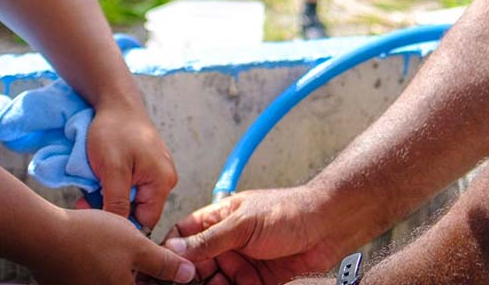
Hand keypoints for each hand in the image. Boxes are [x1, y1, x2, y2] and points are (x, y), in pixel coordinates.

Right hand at [30, 208, 195, 284]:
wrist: (42, 236)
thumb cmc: (90, 237)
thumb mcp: (136, 245)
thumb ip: (163, 263)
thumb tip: (188, 275)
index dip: (161, 277)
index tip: (164, 265)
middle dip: (142, 272)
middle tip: (141, 251)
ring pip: (114, 281)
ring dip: (122, 269)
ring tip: (120, 247)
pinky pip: (95, 279)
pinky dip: (103, 268)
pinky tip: (101, 249)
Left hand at [88, 97, 177, 229]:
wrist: (115, 101)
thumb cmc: (114, 131)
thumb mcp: (112, 170)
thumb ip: (118, 202)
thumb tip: (119, 232)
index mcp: (163, 182)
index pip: (145, 220)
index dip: (121, 223)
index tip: (96, 215)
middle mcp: (164, 179)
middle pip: (138, 210)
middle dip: (112, 208)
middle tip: (87, 199)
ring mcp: (155, 171)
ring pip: (132, 198)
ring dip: (110, 196)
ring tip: (92, 185)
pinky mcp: (145, 165)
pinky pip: (131, 185)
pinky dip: (113, 185)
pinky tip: (100, 177)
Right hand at [162, 188, 342, 284]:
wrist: (328, 227)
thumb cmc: (289, 211)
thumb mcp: (243, 223)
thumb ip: (209, 239)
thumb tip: (175, 247)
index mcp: (219, 218)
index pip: (184, 234)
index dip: (171, 250)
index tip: (161, 266)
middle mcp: (227, 241)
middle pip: (195, 264)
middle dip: (187, 277)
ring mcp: (241, 261)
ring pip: (213, 281)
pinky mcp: (256, 280)